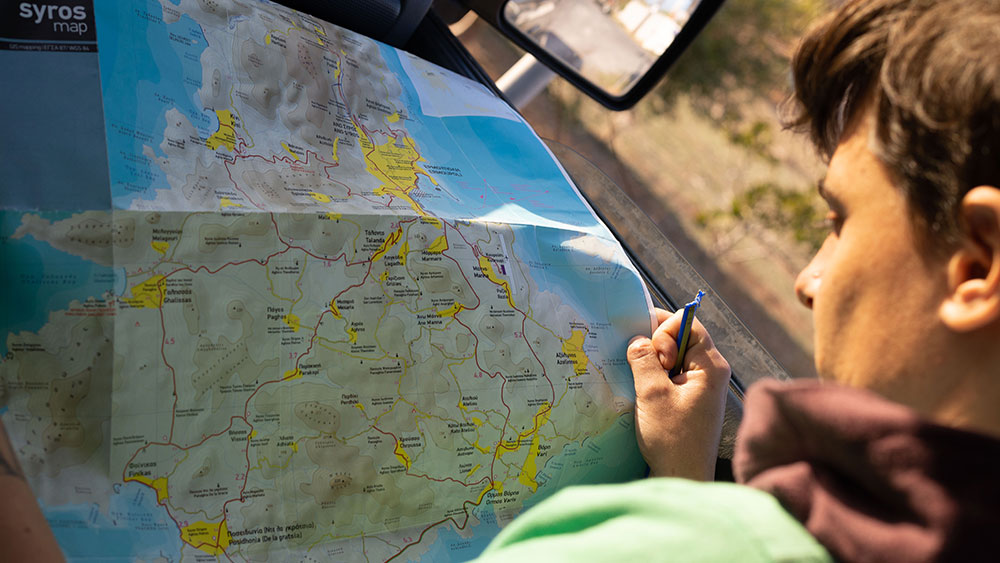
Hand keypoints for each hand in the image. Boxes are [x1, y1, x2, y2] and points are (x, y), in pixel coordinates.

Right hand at [627, 307, 730, 479]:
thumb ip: (644, 360)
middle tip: (647, 371)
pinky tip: (641, 391)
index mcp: (711, 366)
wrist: (683, 479)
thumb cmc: (672, 440)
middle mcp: (709, 372)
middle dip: (656, 346)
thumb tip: (636, 339)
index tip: (656, 356)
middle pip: (680, 337)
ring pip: (672, 357)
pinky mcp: (688, 400)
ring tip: (642, 384)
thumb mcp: (652, 394)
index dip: (665, 329)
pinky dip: (653, 377)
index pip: (689, 323)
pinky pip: (669, 375)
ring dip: (651, 364)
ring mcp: (699, 386)